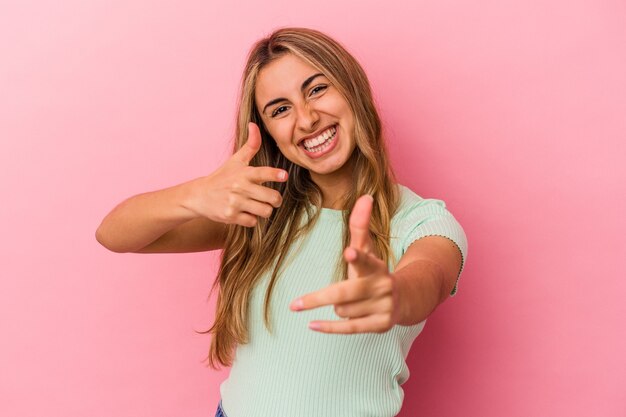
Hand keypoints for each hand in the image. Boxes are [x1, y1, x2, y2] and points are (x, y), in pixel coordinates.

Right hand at [181, 122, 287, 226]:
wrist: (199, 196)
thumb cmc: (222, 177)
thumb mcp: (235, 160)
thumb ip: (250, 145)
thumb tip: (254, 124)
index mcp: (243, 173)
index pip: (262, 172)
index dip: (275, 174)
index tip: (283, 175)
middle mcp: (240, 187)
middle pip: (271, 197)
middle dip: (276, 200)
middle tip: (273, 199)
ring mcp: (235, 203)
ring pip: (265, 211)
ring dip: (265, 210)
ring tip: (258, 205)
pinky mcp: (231, 216)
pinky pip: (253, 222)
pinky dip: (252, 219)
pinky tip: (245, 212)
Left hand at [289, 195, 401, 333]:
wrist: (404, 299)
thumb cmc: (373, 270)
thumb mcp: (366, 248)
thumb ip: (360, 224)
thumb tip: (366, 196)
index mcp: (376, 265)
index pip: (365, 259)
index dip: (357, 256)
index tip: (349, 252)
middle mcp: (381, 286)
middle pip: (343, 293)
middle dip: (318, 299)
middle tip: (294, 304)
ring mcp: (383, 307)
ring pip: (342, 310)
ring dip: (337, 307)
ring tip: (350, 302)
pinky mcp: (380, 325)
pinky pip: (349, 328)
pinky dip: (329, 328)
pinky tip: (312, 325)